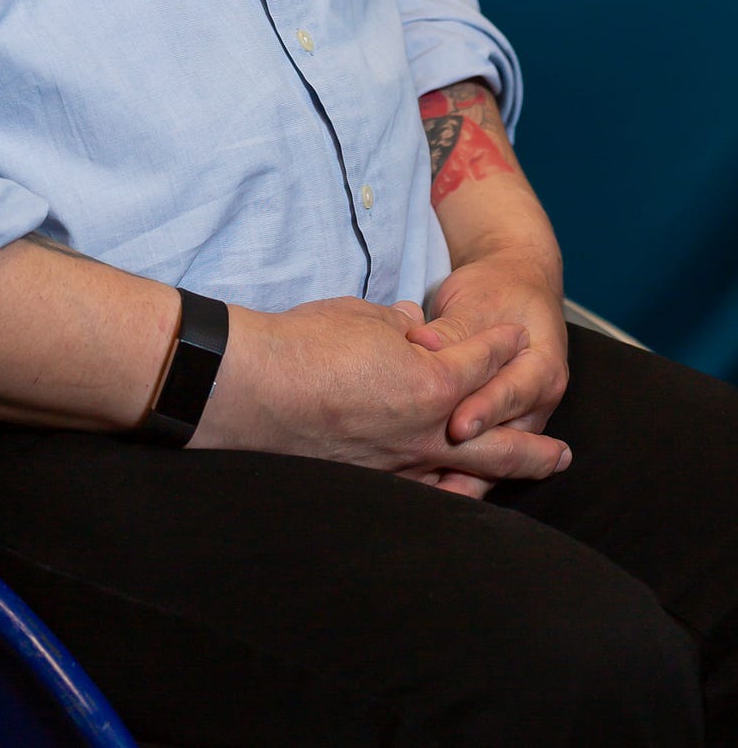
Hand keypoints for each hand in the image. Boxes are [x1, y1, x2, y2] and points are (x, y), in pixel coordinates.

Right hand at [192, 295, 570, 486]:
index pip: (480, 359)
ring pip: (468, 477)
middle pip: (499, 438)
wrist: (253, 387)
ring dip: (503, 477)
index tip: (516, 338)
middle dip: (534, 442)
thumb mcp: (361, 316)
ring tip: (522, 486)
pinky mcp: (371, 481)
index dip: (499, 344)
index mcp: (432, 382)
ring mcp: (401, 464)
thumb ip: (398, 325)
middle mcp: (427, 431)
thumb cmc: (304, 344)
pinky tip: (456, 500)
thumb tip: (412, 326)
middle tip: (563, 451)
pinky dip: (448, 496)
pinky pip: (424, 493)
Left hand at [405, 248, 568, 498]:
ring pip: (495, 456)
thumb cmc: (496, 292)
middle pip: (508, 438)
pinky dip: (457, 469)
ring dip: (466, 475)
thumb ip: (453, 330)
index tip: (457, 426)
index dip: (484, 410)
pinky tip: (428, 488)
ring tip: (434, 496)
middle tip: (442, 483)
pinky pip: (482, 455)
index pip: (513, 394)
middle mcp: (537, 402)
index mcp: (542, 367)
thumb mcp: (477, 303)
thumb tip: (422, 342)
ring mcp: (520, 419)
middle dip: (475, 462)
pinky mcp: (498, 427)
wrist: (516, 287)